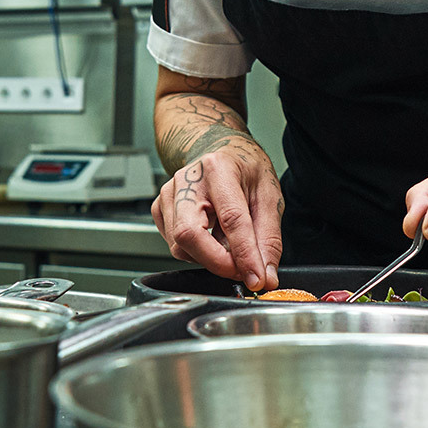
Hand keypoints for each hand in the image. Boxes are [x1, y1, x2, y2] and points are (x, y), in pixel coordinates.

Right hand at [150, 137, 284, 290]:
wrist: (220, 149)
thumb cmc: (244, 168)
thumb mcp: (268, 195)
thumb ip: (268, 237)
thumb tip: (265, 275)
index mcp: (219, 168)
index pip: (231, 219)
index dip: (244, 255)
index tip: (256, 278)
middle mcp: (187, 179)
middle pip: (189, 235)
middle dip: (216, 262)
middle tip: (242, 272)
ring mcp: (168, 194)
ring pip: (180, 246)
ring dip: (209, 259)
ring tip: (231, 247)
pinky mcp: (159, 209)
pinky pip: (175, 246)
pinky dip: (197, 253)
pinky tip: (213, 239)